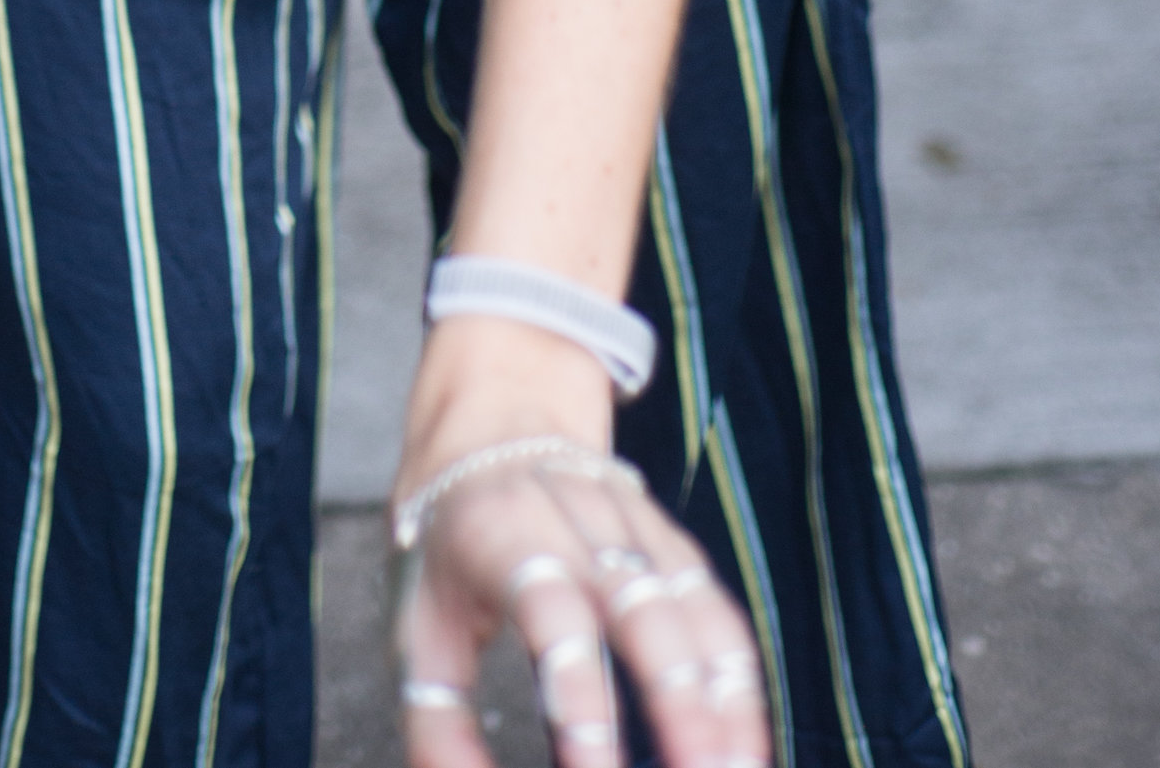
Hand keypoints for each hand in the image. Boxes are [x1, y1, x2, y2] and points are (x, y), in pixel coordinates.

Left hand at [391, 441, 767, 767]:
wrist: (495, 424)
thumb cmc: (449, 548)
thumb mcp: (414, 622)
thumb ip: (437, 721)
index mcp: (502, 532)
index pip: (554, 615)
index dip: (579, 700)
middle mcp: (579, 521)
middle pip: (644, 610)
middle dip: (679, 705)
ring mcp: (637, 527)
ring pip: (695, 610)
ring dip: (726, 700)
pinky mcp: (674, 543)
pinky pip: (718, 611)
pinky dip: (740, 682)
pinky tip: (745, 745)